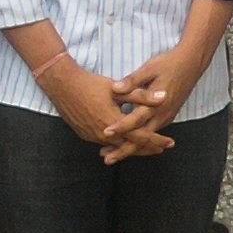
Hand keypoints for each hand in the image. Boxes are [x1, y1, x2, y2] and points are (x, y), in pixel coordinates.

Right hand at [38, 57, 176, 157]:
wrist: (62, 85)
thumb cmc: (91, 84)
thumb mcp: (118, 89)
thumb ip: (142, 96)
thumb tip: (163, 97)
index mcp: (115, 123)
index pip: (142, 137)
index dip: (157, 140)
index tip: (170, 142)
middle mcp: (104, 134)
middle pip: (131, 147)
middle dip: (148, 148)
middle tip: (161, 148)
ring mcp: (93, 136)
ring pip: (117, 147)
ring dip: (132, 147)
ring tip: (146, 147)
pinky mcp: (85, 134)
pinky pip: (106, 143)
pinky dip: (118, 144)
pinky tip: (123, 142)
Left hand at [101, 47, 203, 163]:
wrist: (191, 64)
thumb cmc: (169, 64)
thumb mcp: (149, 68)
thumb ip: (132, 81)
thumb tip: (115, 88)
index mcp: (156, 104)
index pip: (135, 120)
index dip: (120, 127)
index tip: (105, 133)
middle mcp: (162, 115)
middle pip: (141, 138)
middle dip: (124, 150)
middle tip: (107, 158)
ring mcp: (166, 117)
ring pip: (147, 138)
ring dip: (130, 148)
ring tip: (113, 155)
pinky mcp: (168, 116)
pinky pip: (152, 133)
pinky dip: (140, 142)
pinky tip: (129, 144)